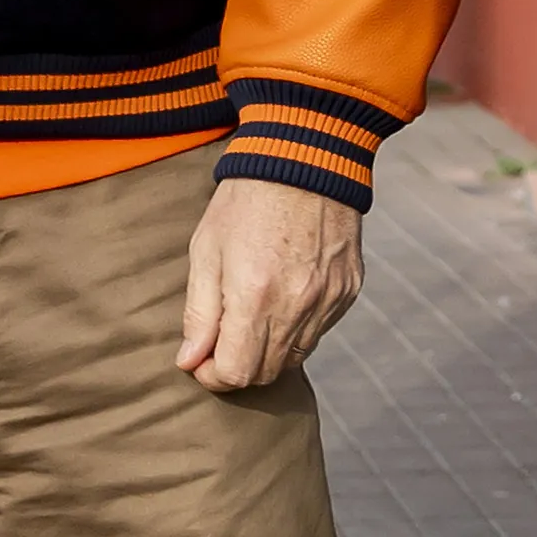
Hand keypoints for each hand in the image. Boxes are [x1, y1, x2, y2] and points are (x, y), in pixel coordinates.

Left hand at [178, 178, 362, 391]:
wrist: (304, 160)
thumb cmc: (244, 202)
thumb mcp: (206, 251)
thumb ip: (199, 313)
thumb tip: (189, 361)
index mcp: (255, 298)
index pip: (236, 373)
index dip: (213, 376)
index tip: (200, 360)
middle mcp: (297, 307)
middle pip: (266, 373)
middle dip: (238, 367)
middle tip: (219, 342)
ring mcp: (328, 301)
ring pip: (295, 357)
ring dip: (267, 351)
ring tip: (249, 316)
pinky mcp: (347, 292)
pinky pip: (318, 332)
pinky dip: (295, 329)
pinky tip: (281, 297)